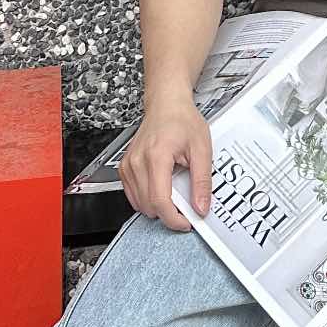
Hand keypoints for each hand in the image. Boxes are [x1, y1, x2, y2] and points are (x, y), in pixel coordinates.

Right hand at [120, 99, 212, 231]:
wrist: (166, 104)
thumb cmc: (182, 120)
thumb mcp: (202, 149)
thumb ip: (202, 181)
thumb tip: (200, 207)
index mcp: (156, 156)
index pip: (160, 201)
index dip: (174, 219)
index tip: (187, 222)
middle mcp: (137, 162)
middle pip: (149, 206)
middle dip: (169, 213)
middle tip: (185, 203)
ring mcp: (128, 165)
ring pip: (140, 204)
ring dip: (158, 206)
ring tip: (174, 189)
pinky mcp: (124, 168)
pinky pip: (133, 196)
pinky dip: (148, 199)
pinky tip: (161, 186)